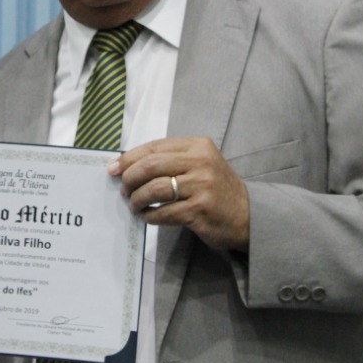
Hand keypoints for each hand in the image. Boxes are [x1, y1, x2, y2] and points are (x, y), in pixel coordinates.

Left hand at [110, 137, 250, 252]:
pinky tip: (147, 216)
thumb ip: (170, 160)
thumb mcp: (199, 164)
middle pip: (151, 165)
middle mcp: (201, 162)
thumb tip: (127, 165)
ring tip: (134, 205)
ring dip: (137, 199)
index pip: (154, 147)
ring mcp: (201, 186)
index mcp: (198, 146)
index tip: (114, 168)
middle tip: (123, 189)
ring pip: (154, 189)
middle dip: (130, 178)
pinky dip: (150, 215)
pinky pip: (163, 212)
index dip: (129, 158)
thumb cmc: (216, 189)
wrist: (248, 215)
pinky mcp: (199, 210)